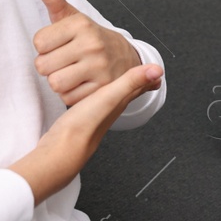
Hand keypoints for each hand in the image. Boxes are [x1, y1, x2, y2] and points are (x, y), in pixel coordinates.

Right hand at [13, 61, 164, 204]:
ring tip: (123, 80)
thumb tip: (158, 71)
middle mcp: (111, 108)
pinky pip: (95, 100)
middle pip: (128, 92)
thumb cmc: (85, 125)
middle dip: (137, 81)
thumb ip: (132, 82)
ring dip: (119, 87)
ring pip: (112, 96)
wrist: (61, 150)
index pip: (139, 87)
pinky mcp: (81, 117)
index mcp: (120, 101)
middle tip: (146, 74)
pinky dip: (99, 92)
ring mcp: (97, 114)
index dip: (149, 77)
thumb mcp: (110, 97)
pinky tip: (94, 94)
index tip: (158, 70)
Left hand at [33, 0, 143, 105]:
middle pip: (43, 66)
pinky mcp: (104, 89)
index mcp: (81, 24)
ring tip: (72, 72)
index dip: (45, 46)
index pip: (38, 42)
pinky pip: (68, 98)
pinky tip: (82, 84)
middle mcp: (92, 43)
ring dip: (59, 82)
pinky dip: (71, 95)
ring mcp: (100, 67)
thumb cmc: (88, 37)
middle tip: (65, 60)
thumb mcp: (71, 15)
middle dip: (49, 66)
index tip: (59, 44)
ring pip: (55, 83)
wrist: (126, 58)